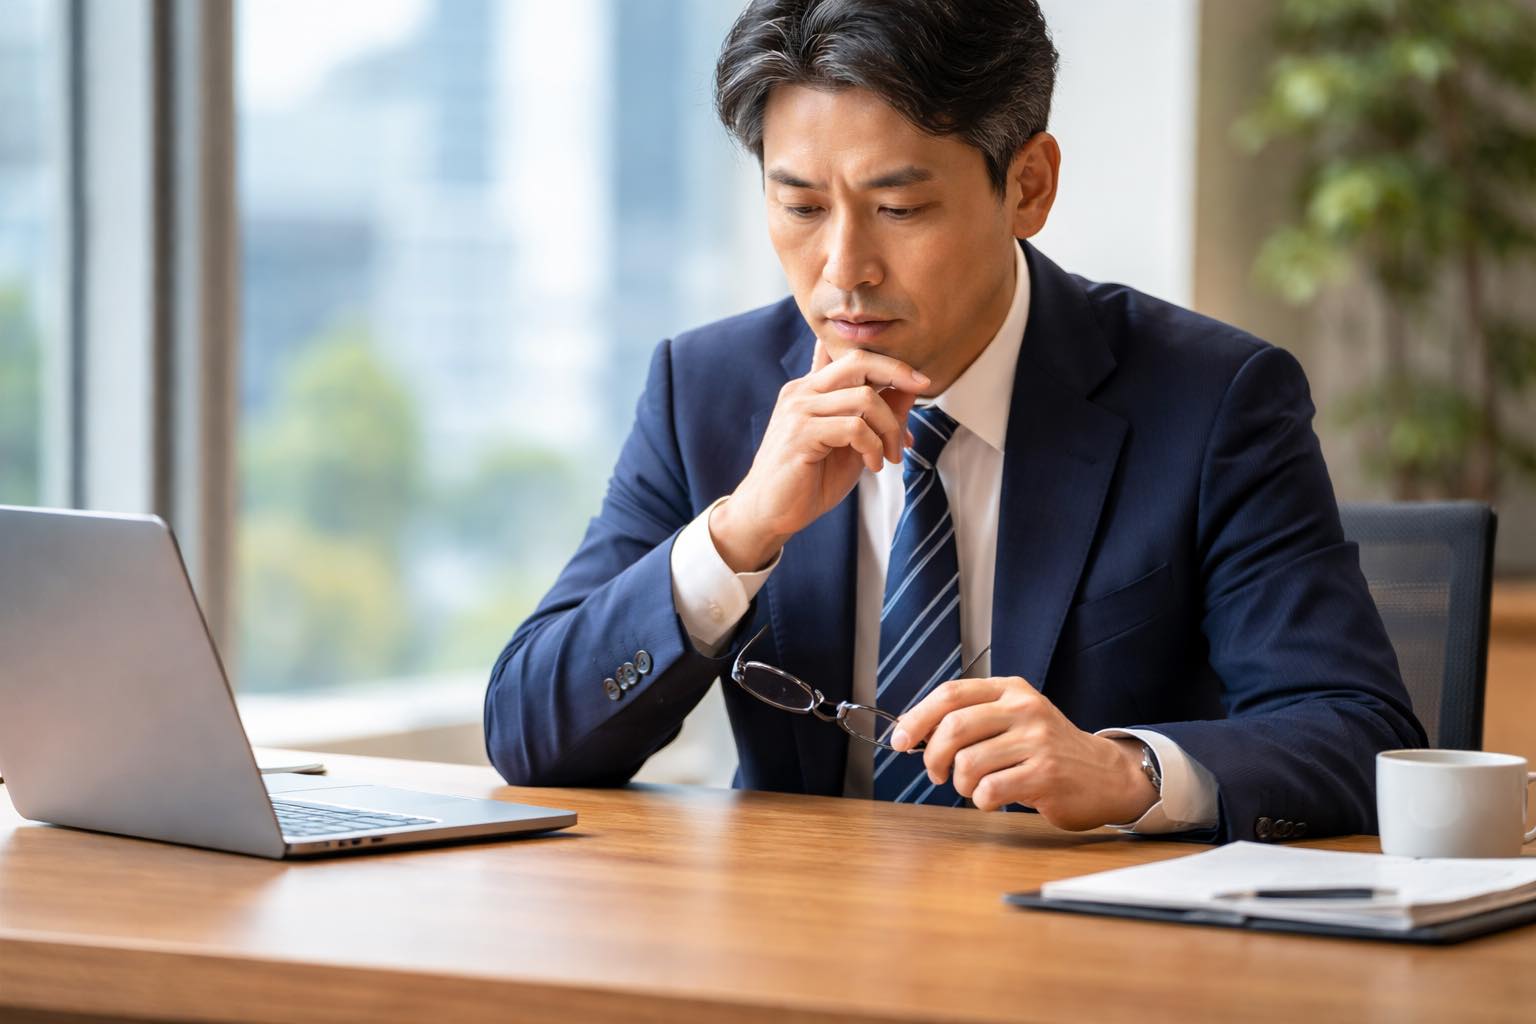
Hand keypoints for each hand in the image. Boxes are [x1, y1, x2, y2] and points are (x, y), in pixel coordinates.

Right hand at [710, 341, 929, 570]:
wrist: (770, 513)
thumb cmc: (810, 480)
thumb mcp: (854, 444)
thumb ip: (877, 415)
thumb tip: (910, 388)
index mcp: (812, 388)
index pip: (854, 357)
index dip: (891, 364)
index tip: (919, 383)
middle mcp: (803, 391)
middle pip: (859, 361)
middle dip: (898, 372)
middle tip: (922, 390)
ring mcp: (799, 410)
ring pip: (864, 398)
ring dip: (890, 428)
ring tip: (891, 455)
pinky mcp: (801, 434)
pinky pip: (854, 427)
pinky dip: (874, 447)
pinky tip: (873, 465)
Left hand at [889, 676, 1158, 829]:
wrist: (1106, 775)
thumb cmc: (1047, 750)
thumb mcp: (1015, 718)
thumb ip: (973, 718)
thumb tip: (913, 734)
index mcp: (1010, 690)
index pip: (951, 694)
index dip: (917, 717)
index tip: (899, 740)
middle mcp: (1024, 709)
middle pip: (953, 726)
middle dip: (932, 756)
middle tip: (935, 773)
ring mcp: (1037, 741)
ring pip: (968, 762)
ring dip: (960, 783)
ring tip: (974, 787)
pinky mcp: (1045, 774)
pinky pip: (990, 790)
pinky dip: (982, 801)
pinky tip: (995, 799)